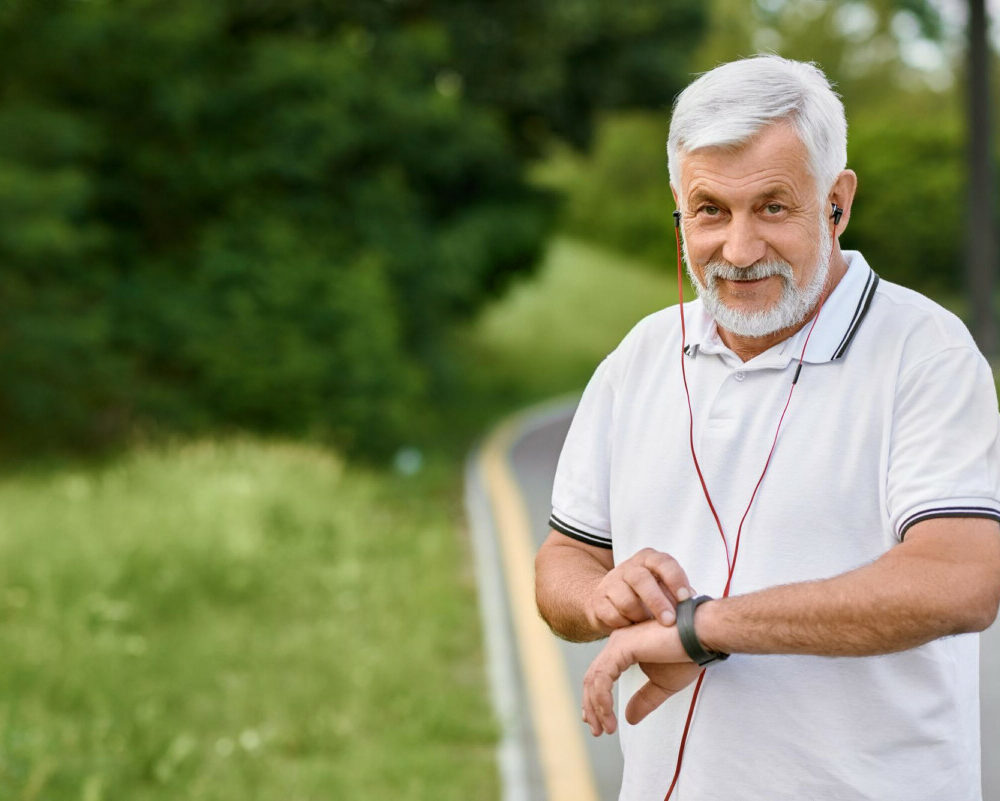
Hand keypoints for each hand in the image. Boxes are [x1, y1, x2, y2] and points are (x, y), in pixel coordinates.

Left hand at [582, 620, 698, 735]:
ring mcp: (617, 644)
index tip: (598, 723)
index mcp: (623, 650)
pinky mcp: (621, 647)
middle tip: (597, 731)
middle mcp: (616, 644)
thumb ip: (644, 700)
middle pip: (592, 678)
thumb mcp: (662, 685)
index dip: (595, 701)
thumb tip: (629, 718)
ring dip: (596, 707)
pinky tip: (608, 714)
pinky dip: (602, 698)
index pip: (600, 677)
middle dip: (591, 707)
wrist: (701, 636)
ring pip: (594, 679)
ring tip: (606, 728)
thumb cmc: (686, 655)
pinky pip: (602, 677)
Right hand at [585, 548, 693, 634]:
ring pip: (626, 601)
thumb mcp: (663, 588)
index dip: (675, 579)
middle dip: (657, 602)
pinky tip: (631, 627)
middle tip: (670, 621)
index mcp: (648, 560)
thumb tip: (693, 603)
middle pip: (641, 579)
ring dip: (640, 617)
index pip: (663, 562)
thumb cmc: (646, 596)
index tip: (686, 599)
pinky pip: (613, 616)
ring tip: (648, 625)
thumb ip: (678, 593)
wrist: (609, 601)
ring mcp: (611, 583)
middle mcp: (628, 568)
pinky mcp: (599, 600)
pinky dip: (625, 625)